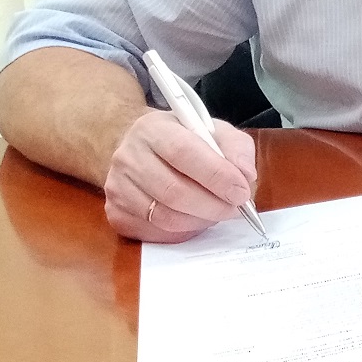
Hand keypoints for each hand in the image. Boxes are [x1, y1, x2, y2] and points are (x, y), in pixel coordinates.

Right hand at [103, 109, 257, 242]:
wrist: (140, 149)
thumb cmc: (183, 139)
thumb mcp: (214, 130)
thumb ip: (236, 148)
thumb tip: (246, 176)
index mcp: (154, 129)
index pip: (184, 153)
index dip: (216, 176)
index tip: (240, 192)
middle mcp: (128, 157)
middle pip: (173, 191)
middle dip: (212, 205)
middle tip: (235, 208)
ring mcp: (116, 187)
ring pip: (163, 216)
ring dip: (200, 220)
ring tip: (218, 213)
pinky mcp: (115, 212)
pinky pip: (153, 232)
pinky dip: (182, 231)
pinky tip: (195, 219)